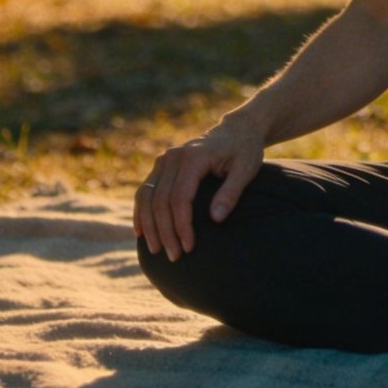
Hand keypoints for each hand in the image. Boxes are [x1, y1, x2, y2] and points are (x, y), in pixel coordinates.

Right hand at [133, 117, 264, 261]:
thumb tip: (215, 219)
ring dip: (149, 225)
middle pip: (160, 200)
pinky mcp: (161, 165)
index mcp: (193, 157)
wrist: (236, 130)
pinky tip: (140, 232)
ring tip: (156, 250)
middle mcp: (173, 157)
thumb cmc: (244, 150)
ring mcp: (164, 160)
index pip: (180, 198)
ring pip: (147, 196)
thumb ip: (231, 193)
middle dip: (165, 231)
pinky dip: (140, 212)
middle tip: (174, 257)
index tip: (188, 247)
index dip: (182, 225)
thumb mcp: (246, 169)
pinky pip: (144, 190)